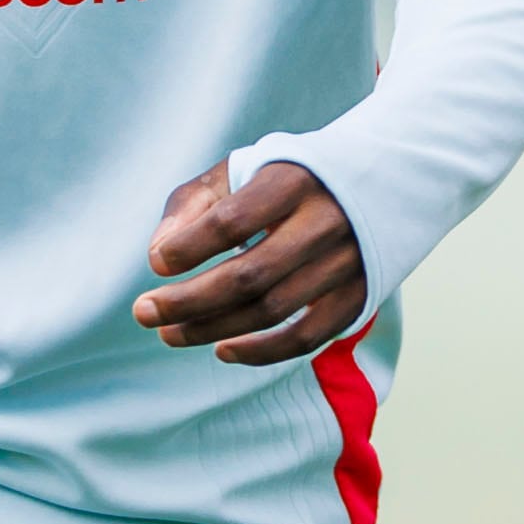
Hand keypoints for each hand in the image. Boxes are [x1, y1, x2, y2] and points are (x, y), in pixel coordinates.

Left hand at [140, 160, 365, 364]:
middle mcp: (326, 222)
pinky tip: (222, 349)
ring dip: (212, 329)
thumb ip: (194, 204)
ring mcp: (347, 263)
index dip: (189, 247)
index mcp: (293, 181)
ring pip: (272, 310)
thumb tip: (158, 256)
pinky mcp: (358, 296)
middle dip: (188, 300)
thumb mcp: (241, 170)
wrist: (379, 182)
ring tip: (169, 333)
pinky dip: (261, 352)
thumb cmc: (289, 179)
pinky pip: (306, 338)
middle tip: (143, 313)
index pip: (233, 220)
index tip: (157, 264)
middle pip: (249, 275)